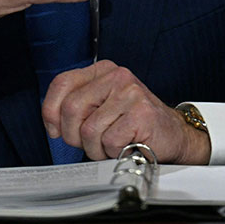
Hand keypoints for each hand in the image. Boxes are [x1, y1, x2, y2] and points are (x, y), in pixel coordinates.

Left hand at [41, 60, 211, 163]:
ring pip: (88, 130)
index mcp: (102, 71)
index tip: (55, 130)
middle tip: (90, 143)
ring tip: (112, 145)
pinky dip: (113, 152)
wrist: (173, 135)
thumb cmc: (134, 125)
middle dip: (74, 136)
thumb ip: (78, 107)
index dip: (51, 111)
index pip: (62, 83)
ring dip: (96, 149)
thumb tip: (52, 124)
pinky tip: (125, 146)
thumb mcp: (102, 107)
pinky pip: (108, 141)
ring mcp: (130, 92)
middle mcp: (116, 76)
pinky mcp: (141, 113)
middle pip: (71, 108)